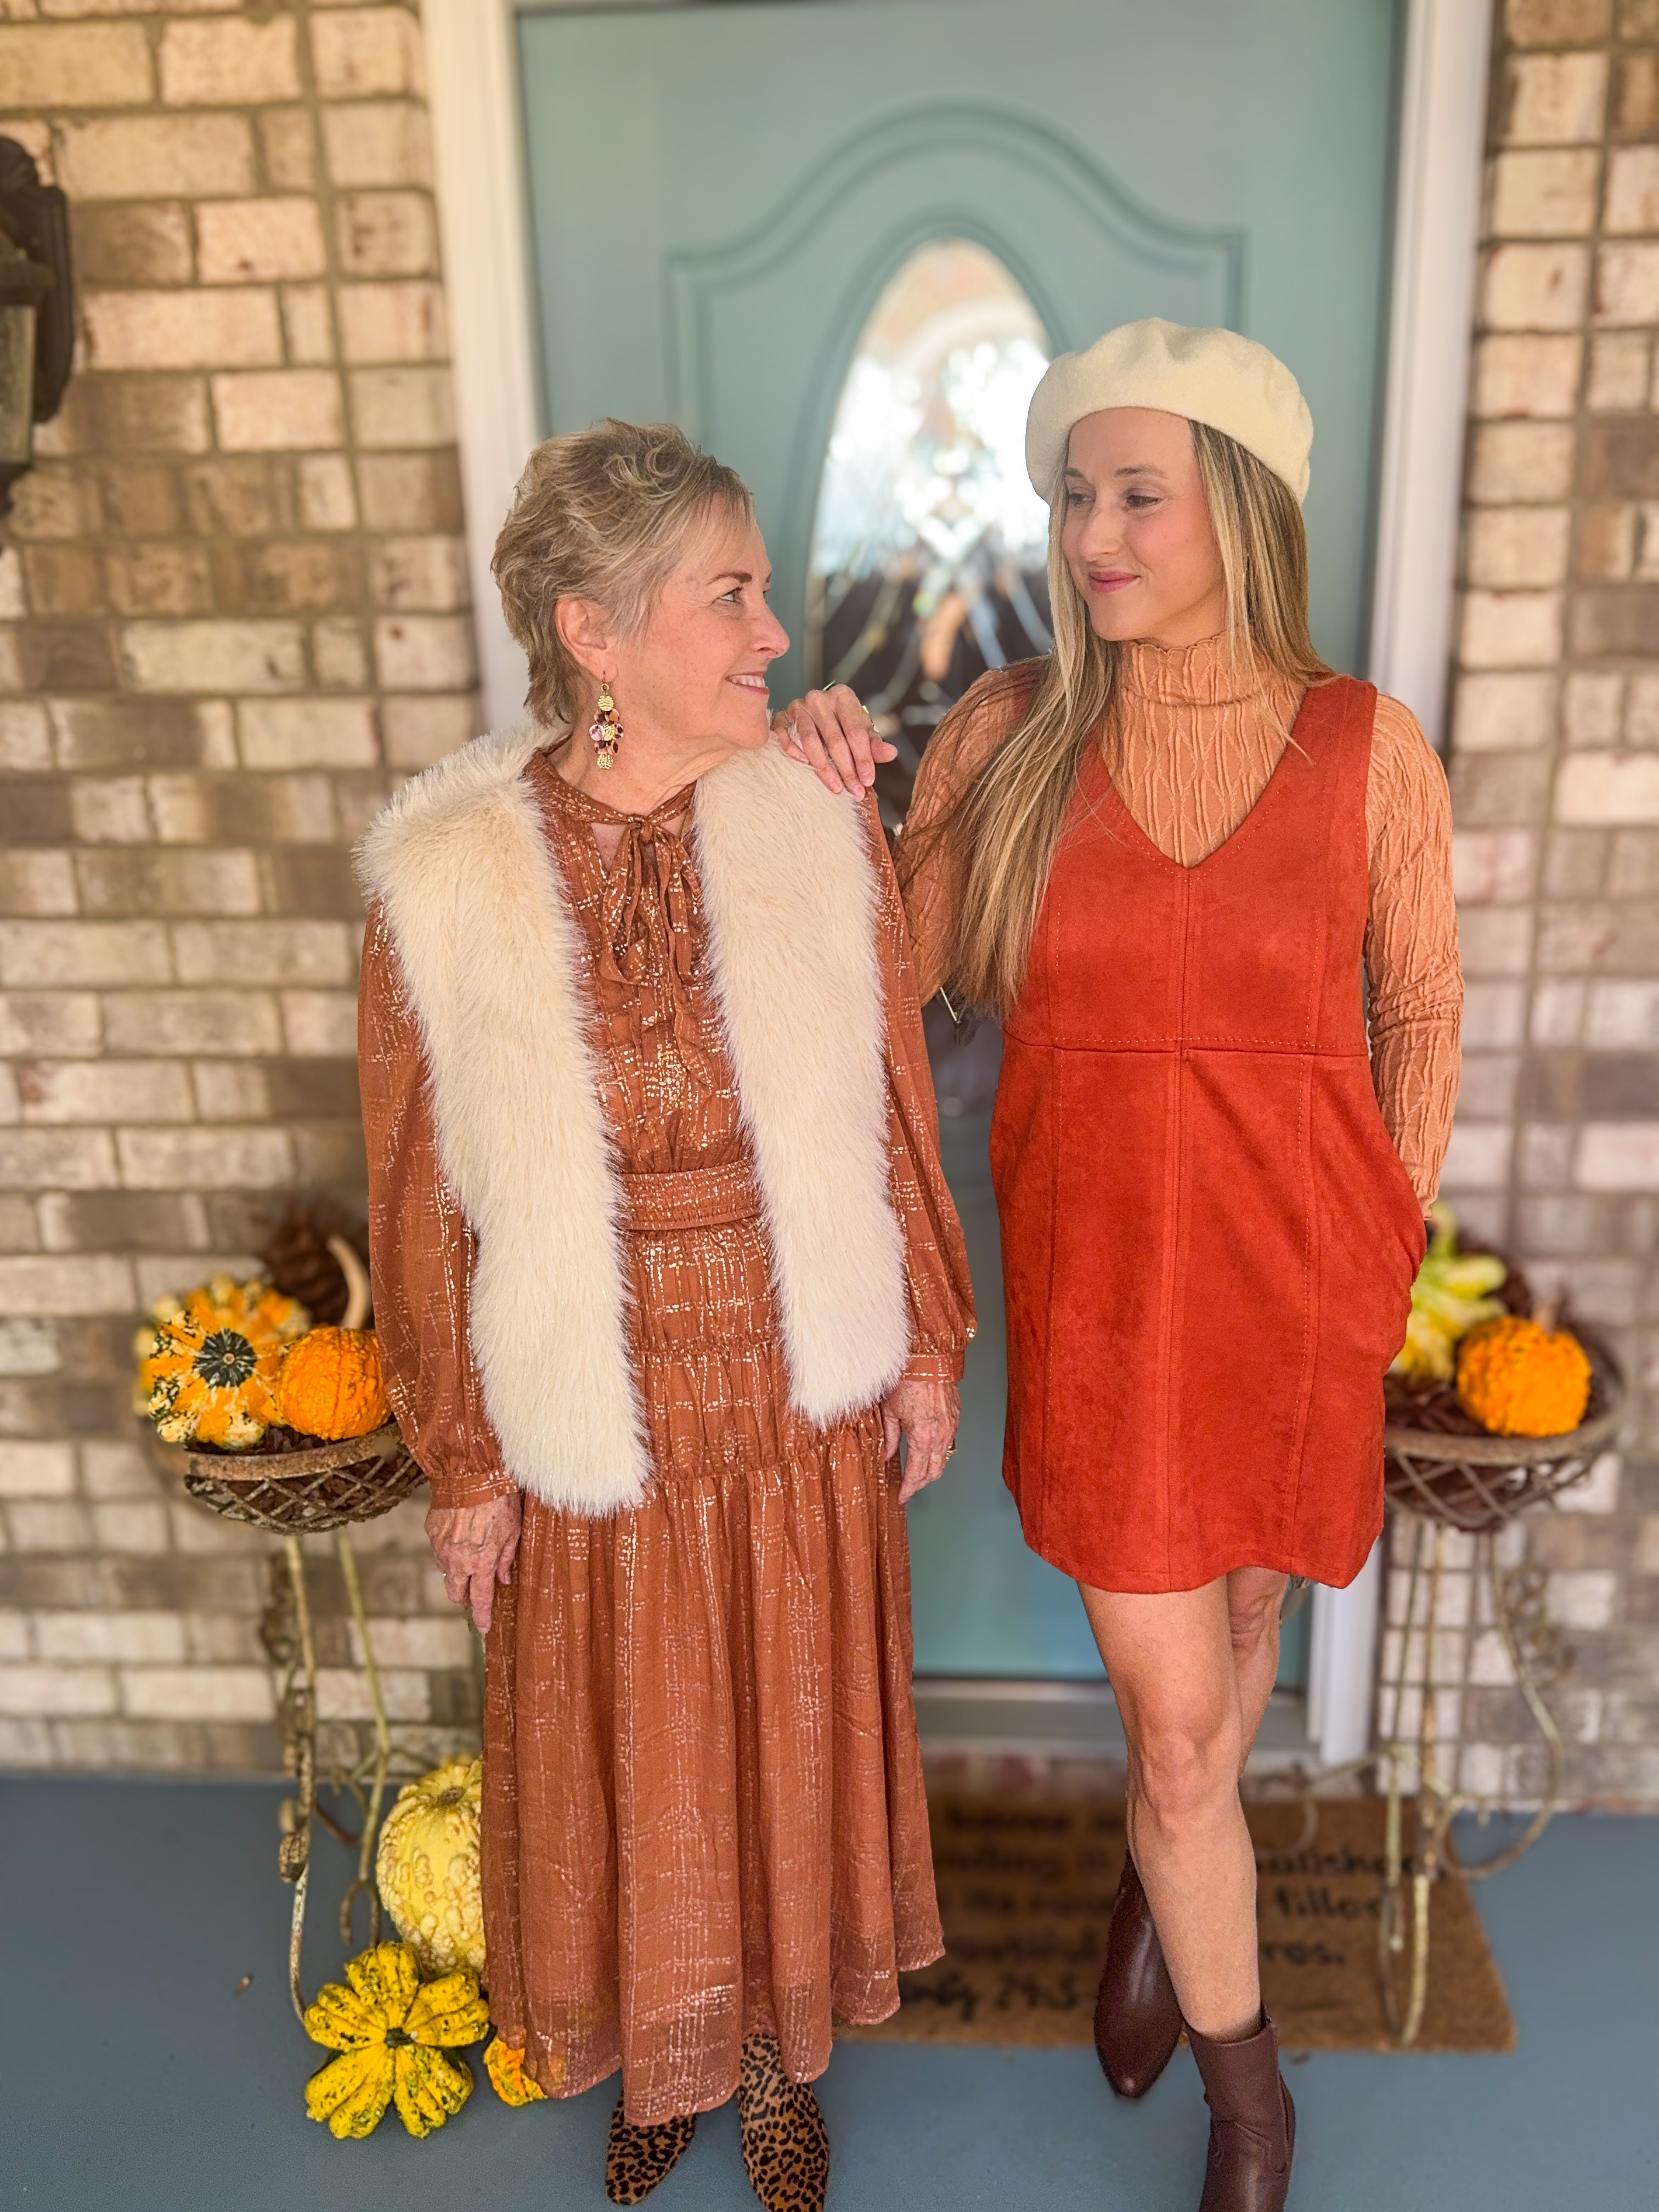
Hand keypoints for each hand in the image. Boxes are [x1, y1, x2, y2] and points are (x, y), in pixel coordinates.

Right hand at [426, 1491, 521, 1635]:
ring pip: (445, 1571)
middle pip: (455, 1593)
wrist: (472, 1472)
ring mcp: (441, 1546)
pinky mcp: (432, 1531)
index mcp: (481, 1562)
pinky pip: (439, 1549)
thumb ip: (507, 1558)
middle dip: (464, 1598)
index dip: (481, 1617)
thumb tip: (503, 1578)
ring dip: (456, 1571)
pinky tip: (461, 1535)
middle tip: (474, 1593)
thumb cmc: (500, 1499)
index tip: (484, 1627)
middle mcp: (457, 1559)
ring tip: (470, 1556)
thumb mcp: (514, 1530)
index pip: (480, 1599)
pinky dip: (449, 1549)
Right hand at [773, 685, 896, 795]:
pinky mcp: (782, 717)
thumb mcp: (861, 730)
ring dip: (824, 769)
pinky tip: (805, 766)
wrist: (813, 713)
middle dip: (846, 770)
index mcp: (843, 697)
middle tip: (854, 791)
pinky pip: (785, 737)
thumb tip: (891, 753)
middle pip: (835, 740)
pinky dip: (794, 752)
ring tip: (835, 787)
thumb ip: (874, 743)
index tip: (868, 780)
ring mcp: (799, 707)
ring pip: (811, 742)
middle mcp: (820, 698)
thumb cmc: (841, 723)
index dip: (863, 758)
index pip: (856, 732)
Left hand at [881, 1375, 959, 1502]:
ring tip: (917, 1471)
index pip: (917, 1474)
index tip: (902, 1496)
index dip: (909, 1489)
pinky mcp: (955, 1417)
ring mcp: (951, 1427)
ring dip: (931, 1468)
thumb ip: (889, 1437)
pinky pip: (949, 1442)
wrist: (928, 1357)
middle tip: (909, 1487)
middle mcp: (940, 1436)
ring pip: (944, 1458)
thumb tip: (887, 1455)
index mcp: (922, 1438)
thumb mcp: (889, 1411)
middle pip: (934, 1472)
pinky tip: (928, 1449)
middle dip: (921, 1483)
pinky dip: (938, 1451)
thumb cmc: (907, 1378)